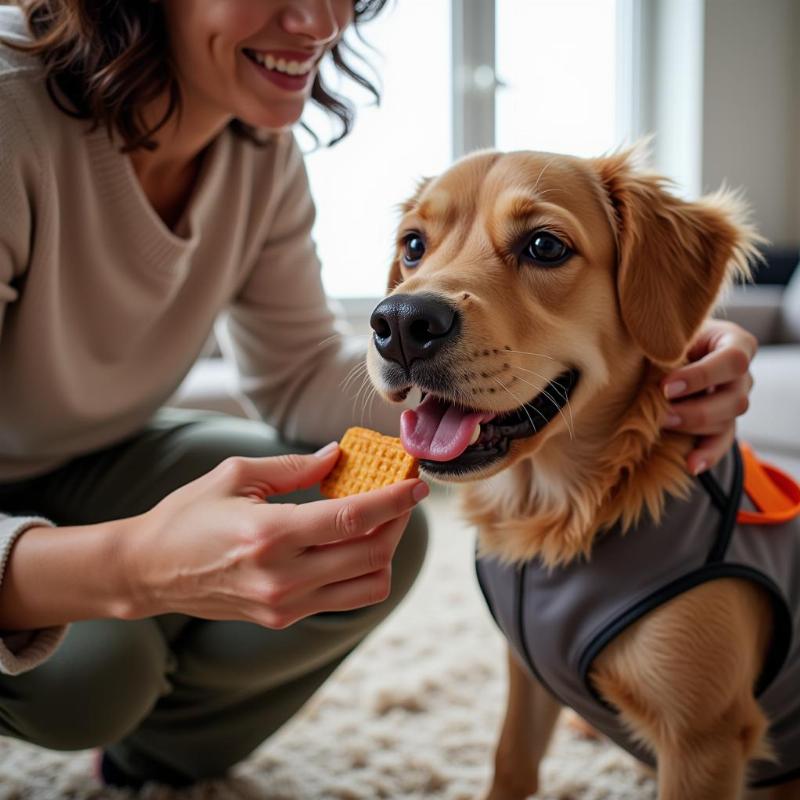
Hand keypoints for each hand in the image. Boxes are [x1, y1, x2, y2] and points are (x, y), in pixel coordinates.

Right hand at [120, 444, 428, 627]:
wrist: (149, 572)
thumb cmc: (187, 516)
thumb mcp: (235, 476)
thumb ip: (294, 468)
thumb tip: (338, 456)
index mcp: (269, 534)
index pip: (353, 519)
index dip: (394, 500)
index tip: (417, 484)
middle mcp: (282, 577)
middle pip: (371, 553)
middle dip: (398, 520)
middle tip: (402, 495)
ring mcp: (285, 605)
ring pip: (368, 585)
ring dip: (387, 551)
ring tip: (381, 521)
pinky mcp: (283, 619)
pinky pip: (345, 600)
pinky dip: (363, 572)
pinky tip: (354, 546)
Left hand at [661, 319, 756, 473]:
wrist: (664, 352)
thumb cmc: (667, 337)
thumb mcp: (669, 333)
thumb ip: (667, 344)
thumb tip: (645, 364)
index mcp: (735, 343)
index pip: (734, 361)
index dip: (701, 376)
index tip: (666, 387)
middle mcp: (741, 375)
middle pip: (734, 399)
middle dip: (694, 409)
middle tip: (662, 413)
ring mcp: (734, 400)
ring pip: (726, 421)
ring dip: (691, 427)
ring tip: (662, 425)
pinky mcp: (723, 423)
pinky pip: (722, 443)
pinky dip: (707, 455)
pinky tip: (691, 465)